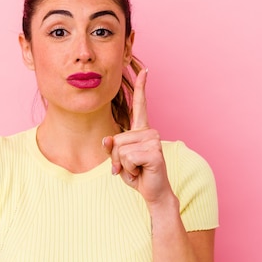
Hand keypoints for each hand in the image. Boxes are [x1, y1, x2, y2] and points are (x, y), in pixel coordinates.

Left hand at [102, 68, 173, 205]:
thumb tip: (107, 139)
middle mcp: (149, 132)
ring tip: (136, 169)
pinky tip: (141, 171)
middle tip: (130, 167)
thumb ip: (111, 148)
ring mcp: (153, 140)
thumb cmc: (137, 174)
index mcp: (142, 131)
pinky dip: (128, 169)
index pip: (141, 105)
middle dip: (116, 158)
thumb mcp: (119, 160)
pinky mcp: (154, 152)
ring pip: (119, 149)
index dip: (141, 87)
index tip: (145, 70)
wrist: (153, 192)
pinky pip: (126, 158)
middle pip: (115, 139)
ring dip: (122, 165)